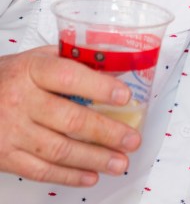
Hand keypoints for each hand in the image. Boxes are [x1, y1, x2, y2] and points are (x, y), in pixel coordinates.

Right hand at [0, 46, 141, 186]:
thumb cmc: (13, 76)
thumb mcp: (38, 58)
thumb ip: (72, 61)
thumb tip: (115, 68)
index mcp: (33, 71)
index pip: (70, 77)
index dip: (99, 87)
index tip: (125, 96)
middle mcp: (22, 101)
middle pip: (70, 120)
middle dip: (107, 132)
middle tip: (132, 140)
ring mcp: (12, 132)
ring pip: (59, 150)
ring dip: (94, 158)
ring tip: (120, 162)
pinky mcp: (5, 157)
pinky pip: (40, 170)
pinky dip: (69, 176)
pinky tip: (91, 176)